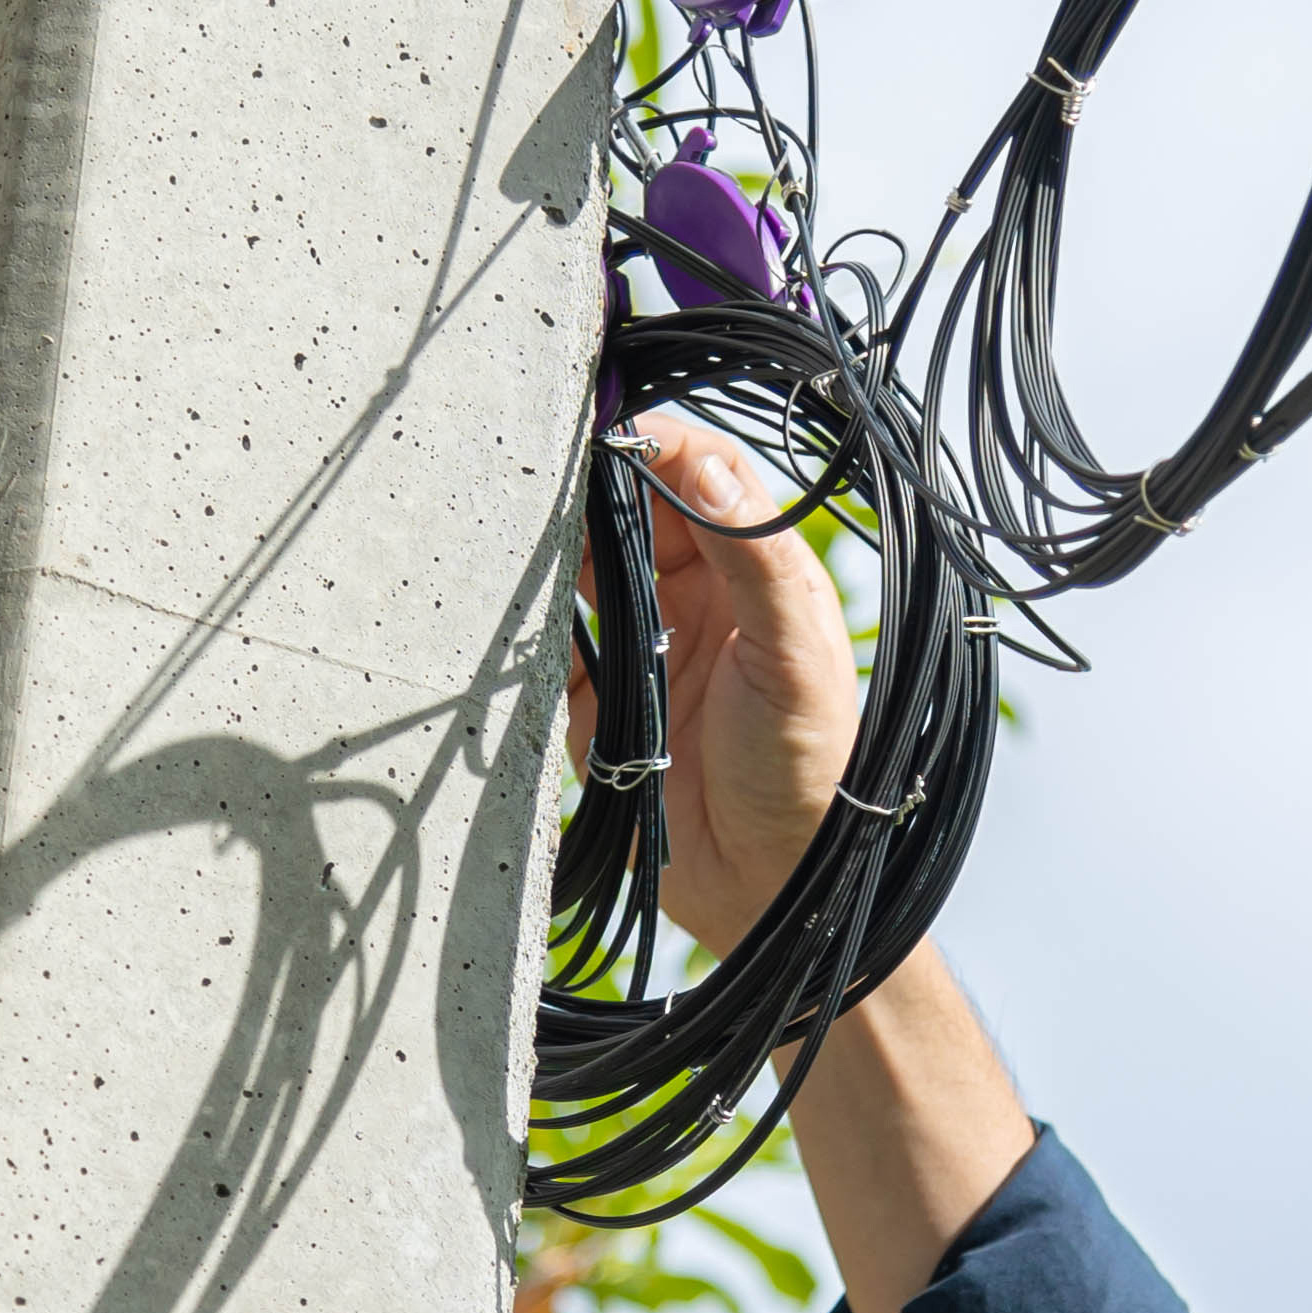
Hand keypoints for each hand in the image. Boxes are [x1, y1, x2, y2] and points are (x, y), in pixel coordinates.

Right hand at [563, 413, 856, 956]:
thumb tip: (704, 462)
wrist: (771, 889)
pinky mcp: (596, 704)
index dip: (651, 443)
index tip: (600, 422)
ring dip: (551, 545)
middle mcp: (698, 600)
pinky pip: (550, 646)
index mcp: (754, 575)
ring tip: (511, 514)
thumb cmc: (809, 772)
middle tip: (537, 458)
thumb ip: (756, 558)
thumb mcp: (794, 656)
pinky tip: (502, 596)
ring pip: (584, 571)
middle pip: (631, 512)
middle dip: (587, 482)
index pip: (698, 479)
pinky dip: (525, 621)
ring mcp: (643, 649)